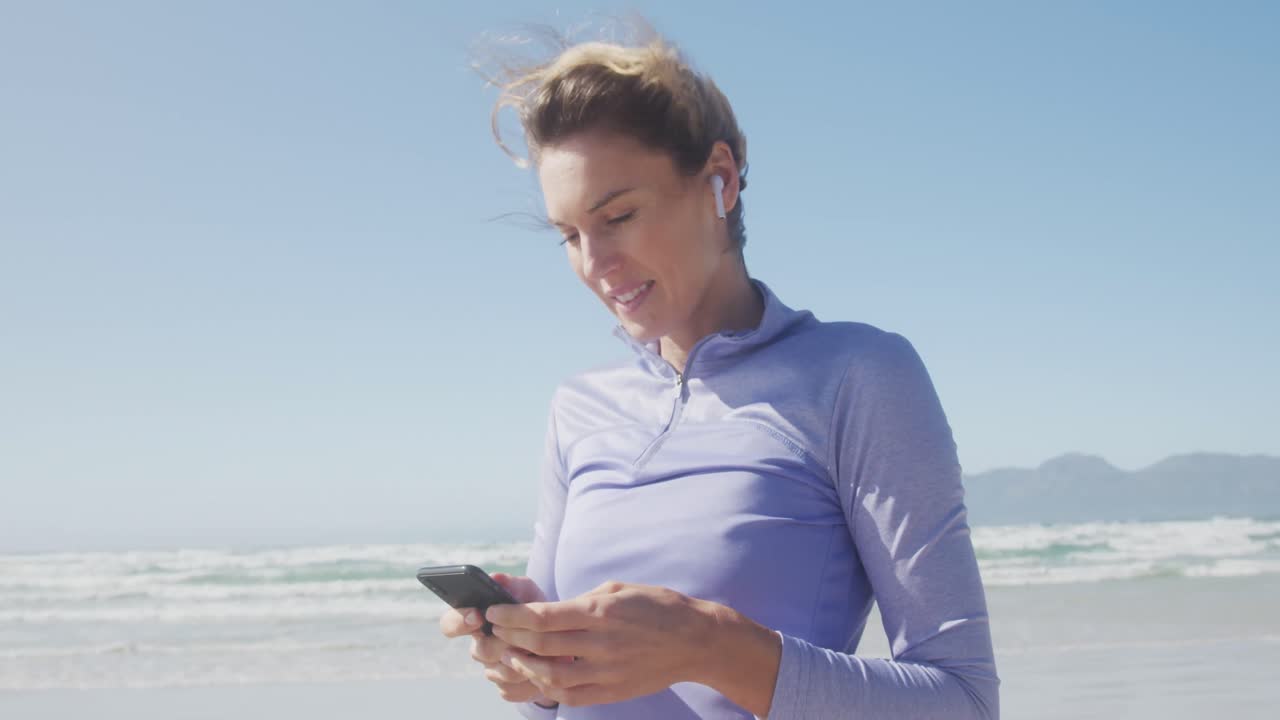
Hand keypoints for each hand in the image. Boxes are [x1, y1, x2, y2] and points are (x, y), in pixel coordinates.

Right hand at [437, 572, 564, 706]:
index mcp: (476, 620)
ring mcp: (492, 669)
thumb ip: (512, 584)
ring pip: (498, 673)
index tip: (478, 615)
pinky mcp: (506, 688)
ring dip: (522, 661)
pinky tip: (543, 669)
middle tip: (525, 635)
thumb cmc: (535, 610)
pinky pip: (511, 690)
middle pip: (479, 651)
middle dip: (504, 642)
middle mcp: (479, 646)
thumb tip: (495, 578)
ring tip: (542, 651)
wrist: (559, 640)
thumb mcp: (527, 592)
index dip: (459, 621)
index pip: (449, 623)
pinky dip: (530, 680)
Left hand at [484, 580, 716, 707]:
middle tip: (493, 630)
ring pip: (550, 674)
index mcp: (601, 612)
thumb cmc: (657, 607)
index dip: (512, 615)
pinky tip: (535, 677)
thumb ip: (584, 601)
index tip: (494, 612)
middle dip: (509, 636)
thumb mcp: (620, 590)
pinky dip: (547, 688)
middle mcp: (601, 642)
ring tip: (509, 655)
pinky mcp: (612, 690)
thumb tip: (553, 610)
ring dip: (523, 665)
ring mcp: (607, 671)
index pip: (543, 616)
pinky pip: (571, 695)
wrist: (695, 641)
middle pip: (541, 644)